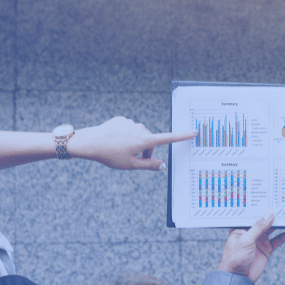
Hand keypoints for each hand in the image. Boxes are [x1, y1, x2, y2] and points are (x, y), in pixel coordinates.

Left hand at [68, 116, 195, 169]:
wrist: (90, 142)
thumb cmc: (110, 155)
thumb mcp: (130, 165)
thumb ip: (148, 165)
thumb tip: (162, 165)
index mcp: (145, 140)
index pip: (168, 138)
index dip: (182, 136)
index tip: (193, 131)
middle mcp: (140, 129)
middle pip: (150, 140)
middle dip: (145, 150)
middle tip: (134, 160)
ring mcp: (131, 123)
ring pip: (138, 134)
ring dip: (135, 142)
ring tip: (120, 150)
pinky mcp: (121, 119)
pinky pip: (128, 128)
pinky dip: (125, 135)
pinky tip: (114, 141)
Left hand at [217, 212, 284, 282]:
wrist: (237, 279)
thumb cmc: (234, 259)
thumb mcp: (246, 240)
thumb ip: (258, 227)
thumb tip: (269, 214)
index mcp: (242, 227)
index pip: (253, 213)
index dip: (262, 206)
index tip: (273, 197)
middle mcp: (251, 231)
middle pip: (265, 220)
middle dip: (275, 213)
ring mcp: (260, 239)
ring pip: (274, 228)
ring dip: (283, 223)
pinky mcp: (267, 248)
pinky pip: (279, 239)